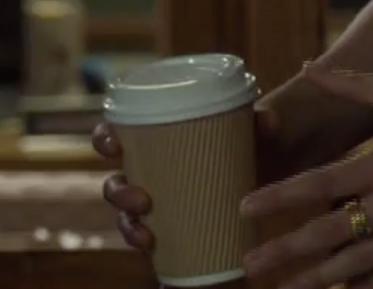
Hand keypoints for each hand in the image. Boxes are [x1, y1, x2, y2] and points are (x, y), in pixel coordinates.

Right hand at [95, 77, 358, 254]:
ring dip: (128, 227)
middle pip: (114, 182)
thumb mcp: (251, 139)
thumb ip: (259, 127)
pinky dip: (147, 251)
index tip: (113, 145)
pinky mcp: (168, 233)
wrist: (260, 193)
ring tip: (147, 237)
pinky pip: (147, 244)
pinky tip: (155, 252)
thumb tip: (268, 119)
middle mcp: (147, 176)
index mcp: (154, 145)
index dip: (104, 138)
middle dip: (118, 193)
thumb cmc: (244, 155)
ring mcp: (154, 208)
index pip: (115, 136)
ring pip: (125, 218)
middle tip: (141, 199)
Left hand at [237, 62, 372, 288]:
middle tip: (249, 267)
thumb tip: (306, 66)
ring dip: (319, 280)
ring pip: (359, 266)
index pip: (319, 186)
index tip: (244, 209)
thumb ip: (352, 83)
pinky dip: (366, 286)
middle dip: (287, 253)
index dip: (279, 199)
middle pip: (330, 236)